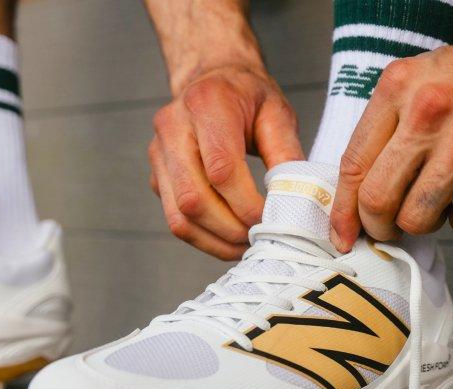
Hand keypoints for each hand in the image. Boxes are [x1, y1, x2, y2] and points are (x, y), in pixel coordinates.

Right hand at [150, 65, 302, 259]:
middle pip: (194, 198)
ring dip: (216, 241)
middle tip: (263, 238)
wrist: (211, 78)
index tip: (274, 218)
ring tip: (247, 246)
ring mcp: (158, 154)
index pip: (221, 169)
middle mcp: (172, 127)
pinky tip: (230, 240)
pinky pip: (175, 219)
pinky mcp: (157, 176)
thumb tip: (295, 200)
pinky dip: (204, 238)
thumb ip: (287, 153)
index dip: (247, 204)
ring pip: (179, 216)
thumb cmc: (247, 96)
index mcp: (206, 104)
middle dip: (232, 229)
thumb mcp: (277, 112)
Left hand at [330, 39, 452, 250]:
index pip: (354, 164)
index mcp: (400, 88)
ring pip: (419, 219)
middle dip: (380, 226)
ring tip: (439, 197)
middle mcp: (430, 114)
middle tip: (389, 227)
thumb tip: (354, 196)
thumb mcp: (420, 80)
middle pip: (379, 200)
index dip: (344, 210)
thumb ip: (385, 128)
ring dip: (425, 221)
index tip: (342, 234)